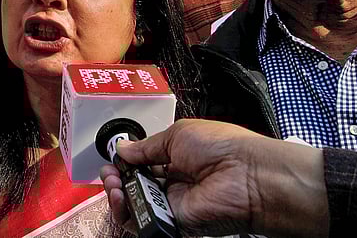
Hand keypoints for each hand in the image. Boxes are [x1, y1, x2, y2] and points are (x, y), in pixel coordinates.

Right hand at [101, 119, 261, 236]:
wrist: (248, 175)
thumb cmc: (225, 148)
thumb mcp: (177, 134)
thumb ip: (147, 146)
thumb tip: (123, 148)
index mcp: (177, 159)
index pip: (142, 164)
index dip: (124, 162)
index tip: (113, 158)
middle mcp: (174, 183)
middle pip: (134, 186)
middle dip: (115, 179)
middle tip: (109, 173)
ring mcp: (174, 204)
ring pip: (135, 206)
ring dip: (117, 195)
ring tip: (113, 184)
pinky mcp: (175, 222)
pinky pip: (144, 222)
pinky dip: (128, 212)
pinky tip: (122, 197)